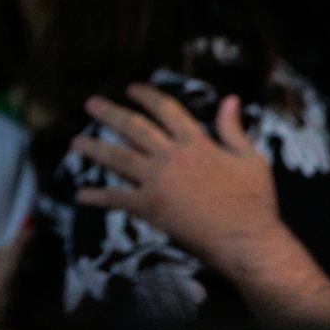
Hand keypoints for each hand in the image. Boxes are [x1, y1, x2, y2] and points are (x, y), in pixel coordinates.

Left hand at [72, 85, 329, 329]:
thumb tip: (230, 98)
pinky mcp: (150, 208)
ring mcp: (157, 181)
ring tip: (75, 142)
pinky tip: (81, 195)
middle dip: (109, 113)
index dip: (146, 96)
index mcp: (195, 141)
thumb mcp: (250, 158)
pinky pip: (117, 198)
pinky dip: (97, 196)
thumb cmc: (254, 200)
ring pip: (118, 158)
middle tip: (90, 103)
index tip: (131, 89)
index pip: (165, 109)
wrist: (246, 240)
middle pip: (133, 127)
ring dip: (94, 148)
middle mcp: (171, 156)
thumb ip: (233, 128)